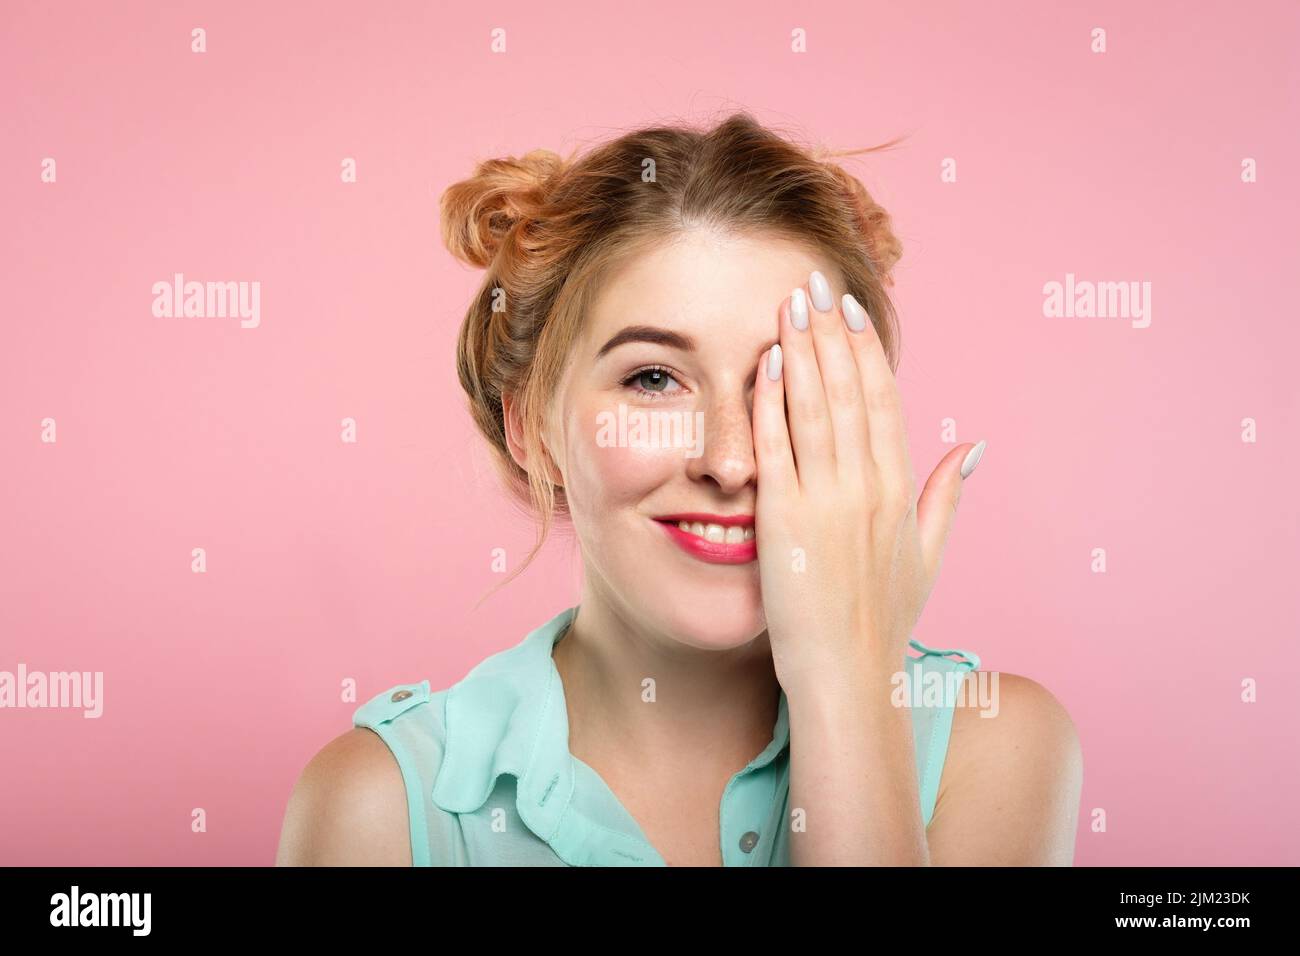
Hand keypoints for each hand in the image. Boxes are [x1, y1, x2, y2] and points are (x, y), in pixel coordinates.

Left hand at [752, 270, 984, 696]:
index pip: (883, 400)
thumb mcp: (927, 556)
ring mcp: (826, 502)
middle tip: (813, 282)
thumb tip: (974, 446)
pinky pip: (776, 448)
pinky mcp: (785, 522)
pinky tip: (763, 364)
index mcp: (897, 489)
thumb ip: (945, 496)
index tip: (851, 308)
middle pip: (849, 390)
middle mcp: (866, 487)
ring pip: (815, 408)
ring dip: (801, 351)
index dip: (866, 348)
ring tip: (789, 304)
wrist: (848, 678)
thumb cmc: (882, 621)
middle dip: (829, 331)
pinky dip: (769, 403)